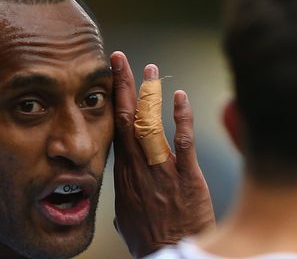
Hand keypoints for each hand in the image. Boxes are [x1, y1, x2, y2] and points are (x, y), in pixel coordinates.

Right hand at [110, 51, 214, 257]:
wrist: (170, 257)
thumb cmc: (151, 243)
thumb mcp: (128, 222)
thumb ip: (126, 204)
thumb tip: (122, 205)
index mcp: (123, 175)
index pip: (115, 130)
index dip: (112, 102)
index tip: (109, 80)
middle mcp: (138, 167)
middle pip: (126, 118)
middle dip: (121, 85)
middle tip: (118, 59)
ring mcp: (161, 170)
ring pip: (150, 124)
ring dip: (149, 94)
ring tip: (149, 69)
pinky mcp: (186, 177)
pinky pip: (183, 141)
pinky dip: (181, 117)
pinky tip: (179, 97)